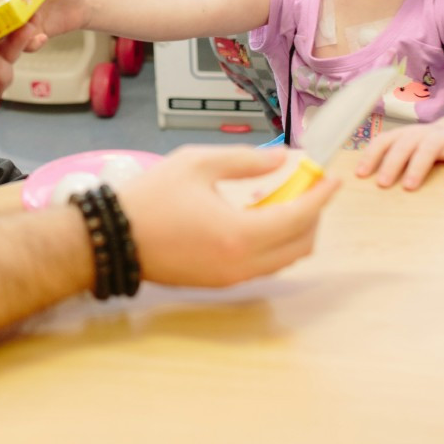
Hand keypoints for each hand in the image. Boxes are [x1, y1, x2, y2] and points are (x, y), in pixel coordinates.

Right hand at [117, 145, 339, 287]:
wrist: (111, 238)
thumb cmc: (150, 198)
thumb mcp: (197, 163)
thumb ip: (245, 160)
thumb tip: (283, 160)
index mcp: (239, 234)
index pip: (299, 217)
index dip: (321, 196)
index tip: (332, 178)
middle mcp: (241, 264)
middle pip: (301, 245)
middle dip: (312, 214)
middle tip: (307, 185)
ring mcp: (231, 278)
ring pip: (284, 259)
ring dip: (293, 229)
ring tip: (279, 196)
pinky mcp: (220, 282)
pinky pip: (263, 265)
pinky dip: (272, 241)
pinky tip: (256, 215)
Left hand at [354, 124, 443, 189]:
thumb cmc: (426, 149)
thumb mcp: (409, 150)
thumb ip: (392, 162)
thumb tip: (366, 185)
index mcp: (403, 135)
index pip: (383, 141)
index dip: (370, 156)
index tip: (360, 175)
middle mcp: (419, 134)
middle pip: (403, 145)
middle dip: (391, 164)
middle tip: (383, 184)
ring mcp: (441, 138)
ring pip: (427, 149)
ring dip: (417, 167)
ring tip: (409, 186)